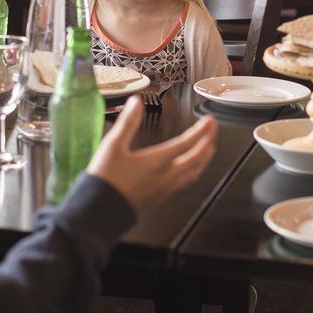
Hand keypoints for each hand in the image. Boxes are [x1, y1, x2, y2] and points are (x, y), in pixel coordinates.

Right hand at [86, 96, 216, 212]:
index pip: (187, 143)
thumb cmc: (105, 179)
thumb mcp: (113, 145)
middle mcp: (166, 176)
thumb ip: (127, 122)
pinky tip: (190, 171)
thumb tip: (136, 102)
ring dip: (204, 159)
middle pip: (196, 158)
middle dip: (207, 142)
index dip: (201, 130)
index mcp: (157, 161)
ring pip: (194, 173)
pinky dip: (194, 172)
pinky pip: (185, 183)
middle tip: (213, 131)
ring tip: (209, 150)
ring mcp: (165, 189)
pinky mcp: (161, 198)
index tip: (209, 121)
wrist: (100, 211)